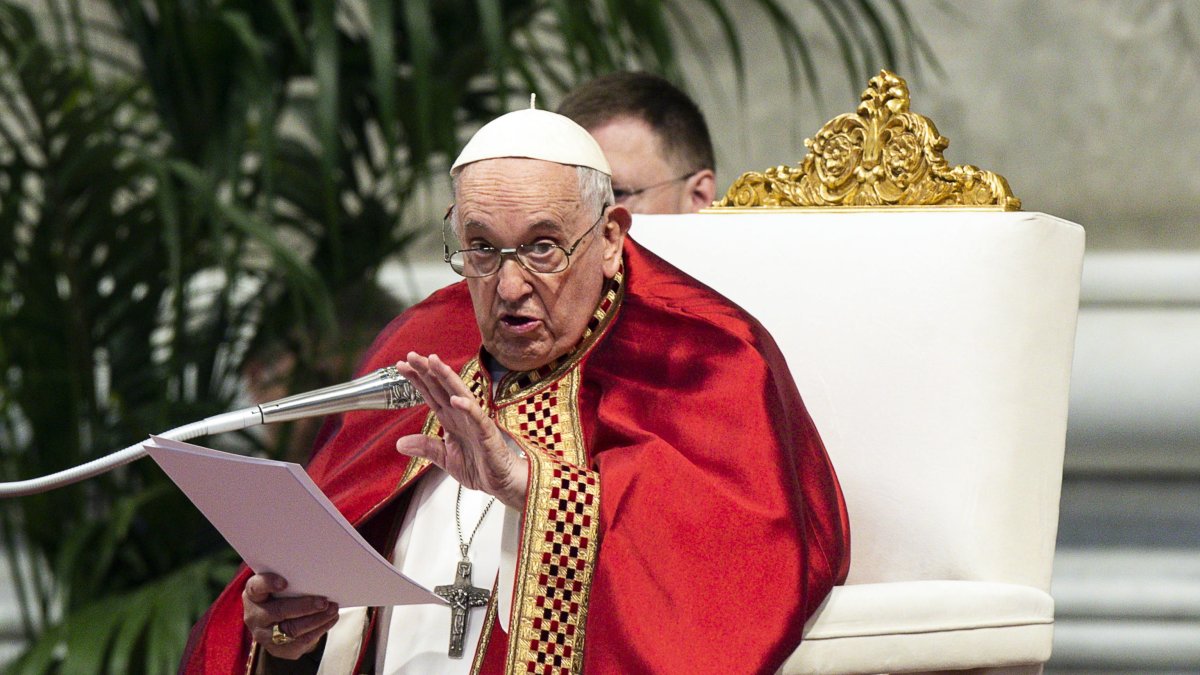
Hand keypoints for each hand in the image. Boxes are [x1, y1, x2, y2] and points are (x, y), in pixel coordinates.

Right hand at [242, 573, 338, 659]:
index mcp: (253, 595)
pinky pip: (301, 642)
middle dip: (305, 606)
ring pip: (292, 630)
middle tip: (324, 601)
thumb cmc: (281, 597)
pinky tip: (330, 620)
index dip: (268, 584)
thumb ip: (291, 580)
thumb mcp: (278, 587)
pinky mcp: (277, 649)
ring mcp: (264, 636)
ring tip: (333, 610)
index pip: (256, 587)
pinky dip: (319, 630)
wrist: (274, 623)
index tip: (284, 582)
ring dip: (317, 620)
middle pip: (279, 611)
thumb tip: (318, 576)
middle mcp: (254, 617)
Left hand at [394, 353, 527, 508]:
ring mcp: (474, 421)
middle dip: (427, 371)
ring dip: (446, 378)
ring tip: (433, 363)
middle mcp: (461, 415)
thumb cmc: (478, 467)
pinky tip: (456, 399)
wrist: (500, 482)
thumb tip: (399, 443)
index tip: (402, 366)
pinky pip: (477, 417)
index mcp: (450, 419)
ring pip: (459, 393)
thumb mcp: (444, 458)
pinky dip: (467, 407)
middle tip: (411, 356)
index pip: (431, 394)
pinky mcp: (487, 433)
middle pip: (442, 388)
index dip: (417, 379)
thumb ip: (425, 448)